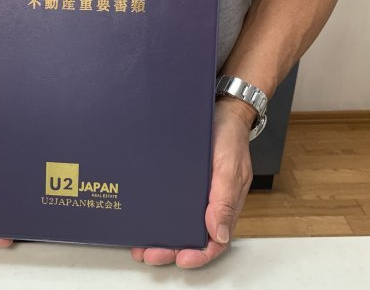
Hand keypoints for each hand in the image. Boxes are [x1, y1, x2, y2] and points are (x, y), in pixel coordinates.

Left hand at [130, 97, 252, 267]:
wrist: (222, 109)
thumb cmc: (230, 137)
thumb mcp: (230, 167)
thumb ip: (225, 200)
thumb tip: (218, 233)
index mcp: (224, 205)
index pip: (214, 240)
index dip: (199, 255)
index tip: (181, 259)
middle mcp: (208, 203)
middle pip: (190, 237)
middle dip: (170, 250)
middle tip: (148, 254)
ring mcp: (193, 193)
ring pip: (177, 223)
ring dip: (159, 237)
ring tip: (139, 244)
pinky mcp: (179, 180)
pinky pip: (168, 201)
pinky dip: (155, 214)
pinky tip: (141, 216)